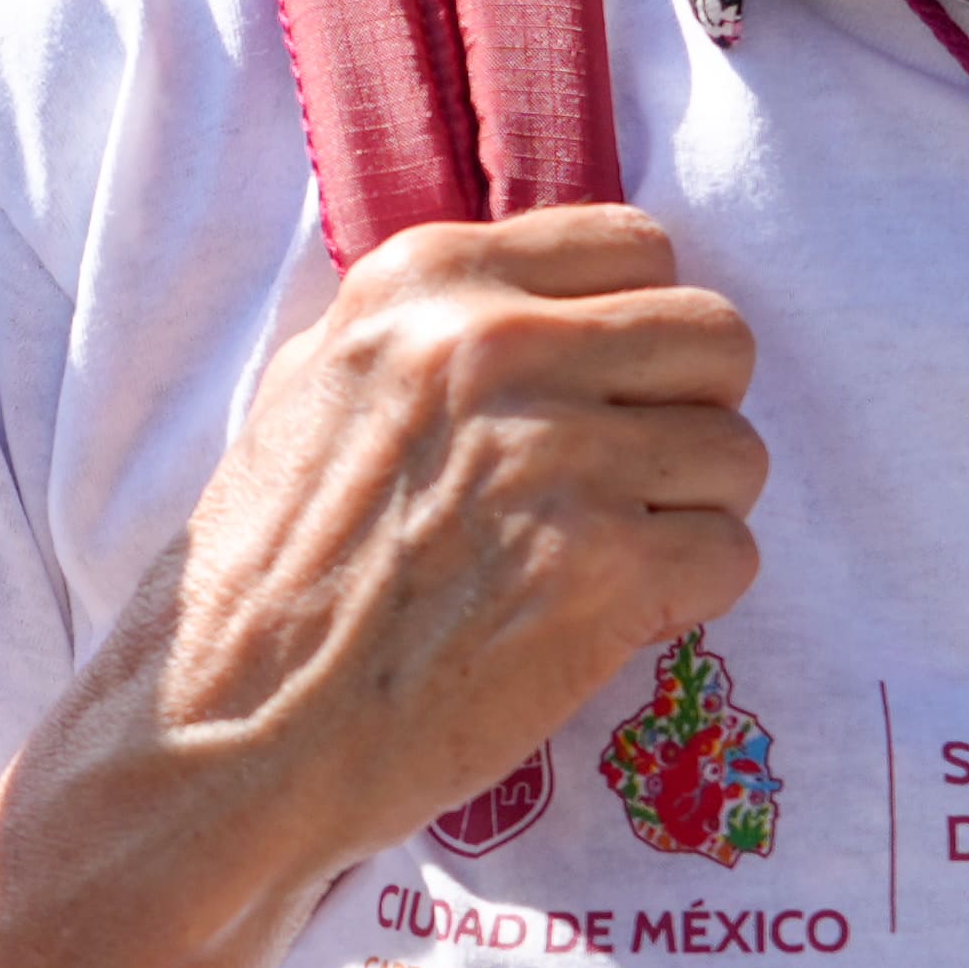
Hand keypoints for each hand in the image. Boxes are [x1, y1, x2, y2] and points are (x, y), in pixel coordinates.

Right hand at [80, 208, 767, 895]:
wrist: (230, 720)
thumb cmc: (263, 568)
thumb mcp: (316, 384)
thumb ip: (438, 332)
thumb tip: (556, 313)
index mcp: (428, 280)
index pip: (636, 247)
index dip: (634, 332)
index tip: (599, 395)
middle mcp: (500, 344)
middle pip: (714, 338)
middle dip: (687, 413)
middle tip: (627, 483)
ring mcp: (559, 453)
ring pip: (738, 451)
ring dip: (690, 513)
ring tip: (602, 561)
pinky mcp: (604, 568)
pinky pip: (732, 553)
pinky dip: (688, 597)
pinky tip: (605, 619)